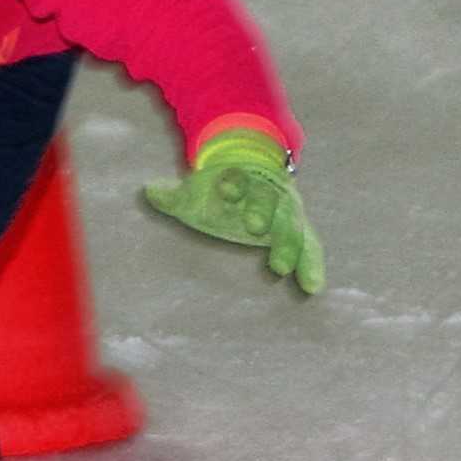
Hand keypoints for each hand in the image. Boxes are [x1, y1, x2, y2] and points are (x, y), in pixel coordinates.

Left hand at [143, 128, 322, 295]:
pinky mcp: (300, 228)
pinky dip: (312, 265)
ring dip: (288, 244)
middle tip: (255, 228)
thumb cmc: (220, 191)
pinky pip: (310, 246)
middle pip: (268, 199)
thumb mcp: (195, 192)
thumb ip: (174, 195)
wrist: (257, 173)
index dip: (232, 182)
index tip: (226, 190)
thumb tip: (149, 191)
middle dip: (262, 211)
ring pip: (292, 224)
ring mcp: (287, 209)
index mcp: (241, 178)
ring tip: (281, 267)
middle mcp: (268, 191)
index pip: (237, 177)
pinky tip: (312, 287)